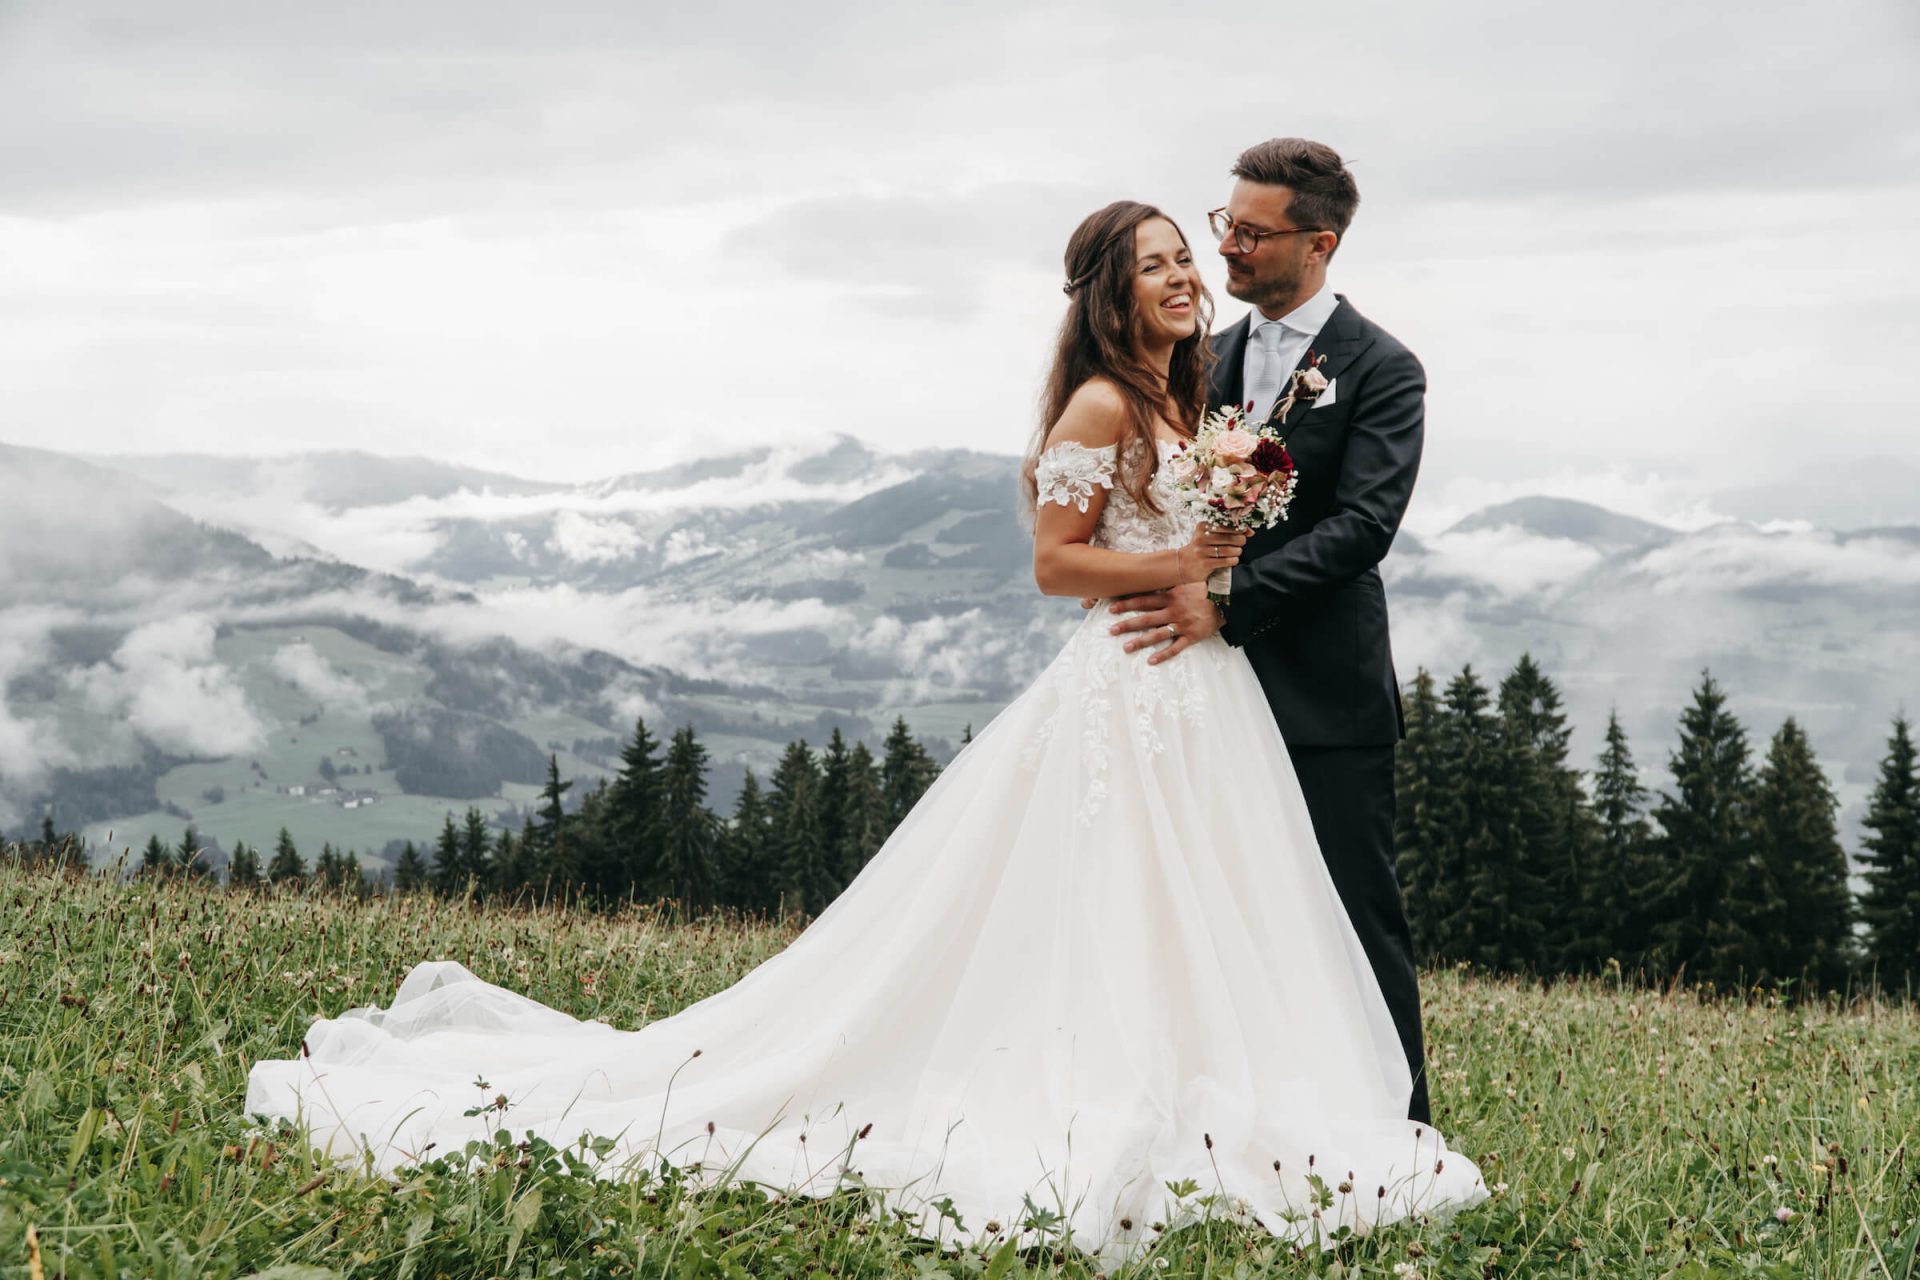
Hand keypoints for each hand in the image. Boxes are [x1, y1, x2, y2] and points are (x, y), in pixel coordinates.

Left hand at [1107, 582, 1224, 664]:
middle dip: (1127, 624)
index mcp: (1170, 597)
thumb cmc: (1205, 590)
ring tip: (1126, 648)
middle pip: (1146, 618)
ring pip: (1157, 634)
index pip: (1143, 600)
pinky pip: (1176, 647)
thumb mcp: (1185, 583)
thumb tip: (1151, 579)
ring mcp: (1182, 624)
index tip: (1111, 608)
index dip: (1126, 604)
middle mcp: (1173, 611)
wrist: (1228, 599)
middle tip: (1111, 630)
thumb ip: (1168, 585)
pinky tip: (1151, 661)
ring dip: (1140, 641)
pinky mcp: (1192, 636)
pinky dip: (1163, 654)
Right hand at [1176, 524, 1247, 583]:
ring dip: (1237, 551)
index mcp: (1202, 526)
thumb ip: (1230, 530)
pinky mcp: (1204, 564)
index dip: (1239, 528)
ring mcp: (1202, 551)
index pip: (1227, 524)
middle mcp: (1201, 538)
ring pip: (1229, 550)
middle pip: (1229, 538)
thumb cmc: (1203, 547)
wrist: (1186, 563)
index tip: (1245, 531)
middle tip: (1241, 542)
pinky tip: (1233, 559)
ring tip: (1237, 551)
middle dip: (1240, 540)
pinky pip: (1226, 561)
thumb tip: (1250, 532)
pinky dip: (1233, 560)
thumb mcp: (1211, 535)